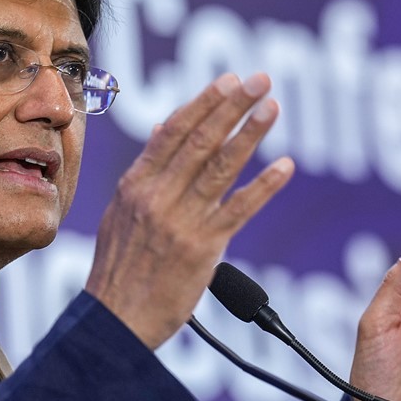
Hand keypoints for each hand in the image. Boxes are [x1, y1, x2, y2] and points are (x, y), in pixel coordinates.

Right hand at [86, 72, 293, 348]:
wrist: (115, 322)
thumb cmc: (119, 271)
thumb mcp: (121, 214)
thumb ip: (146, 173)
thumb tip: (165, 129)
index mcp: (135, 186)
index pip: (173, 132)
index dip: (204, 103)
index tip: (228, 79)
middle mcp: (157, 197)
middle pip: (200, 141)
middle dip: (232, 105)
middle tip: (259, 79)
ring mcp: (180, 222)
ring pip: (220, 168)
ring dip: (249, 134)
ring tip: (272, 107)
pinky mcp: (202, 249)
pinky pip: (237, 211)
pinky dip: (263, 187)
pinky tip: (285, 167)